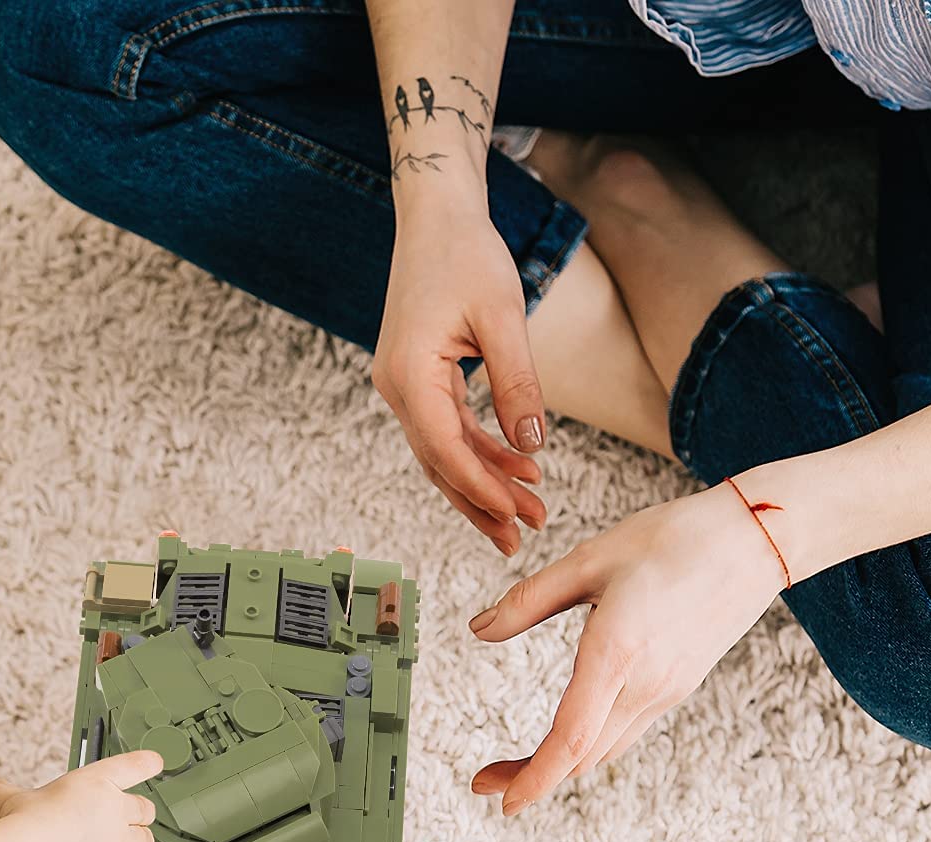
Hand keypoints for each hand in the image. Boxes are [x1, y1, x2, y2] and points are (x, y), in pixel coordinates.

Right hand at [0, 748, 161, 841]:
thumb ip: (4, 793)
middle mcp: (114, 811)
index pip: (131, 766)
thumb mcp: (9, 799)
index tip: (156, 761)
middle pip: (145, 810)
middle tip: (127, 821)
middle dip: (138, 816)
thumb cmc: (24, 825)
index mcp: (95, 783)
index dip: (146, 763)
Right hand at [374, 204, 547, 552]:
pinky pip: (446, 429)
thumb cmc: (467, 254)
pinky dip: (479, 452)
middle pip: (440, 464)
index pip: (445, 450)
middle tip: (524, 536)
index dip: (482, 487)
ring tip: (528, 511)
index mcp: (409, 375)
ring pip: (443, 453)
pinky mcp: (416, 381)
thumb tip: (534, 445)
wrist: (434, 216)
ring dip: (483, 483)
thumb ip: (518, 383)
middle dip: (483, 502)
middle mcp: (396, 389)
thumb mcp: (503, 316)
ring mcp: (402, 387)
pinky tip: (515, 466)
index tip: (517, 515)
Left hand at [468, 485, 786, 811]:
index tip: (503, 803)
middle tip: (482, 782)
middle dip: (531, 776)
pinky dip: (588, 745)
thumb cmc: (672, 539)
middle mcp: (645, 683)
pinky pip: (625, 731)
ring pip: (603, 749)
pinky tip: (566, 736)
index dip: (534, 777)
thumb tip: (478, 630)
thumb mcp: (588, 559)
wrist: (757, 539)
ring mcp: (666, 689)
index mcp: (617, 652)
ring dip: (559, 764)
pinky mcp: (677, 685)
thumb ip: (529, 601)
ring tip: (515, 766)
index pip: (571, 737)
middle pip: (581, 756)